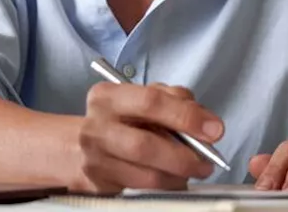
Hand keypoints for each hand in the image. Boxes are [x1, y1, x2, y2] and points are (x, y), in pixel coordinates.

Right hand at [74, 82, 224, 192]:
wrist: (73, 148)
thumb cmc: (117, 120)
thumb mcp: (139, 98)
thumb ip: (172, 100)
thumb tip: (205, 122)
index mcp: (108, 97)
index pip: (151, 102)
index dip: (186, 116)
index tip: (214, 129)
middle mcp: (96, 127)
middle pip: (145, 145)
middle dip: (184, 156)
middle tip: (206, 161)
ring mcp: (95, 160)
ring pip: (147, 176)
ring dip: (178, 176)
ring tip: (194, 171)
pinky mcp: (99, 186)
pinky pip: (142, 190)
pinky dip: (165, 186)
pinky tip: (173, 179)